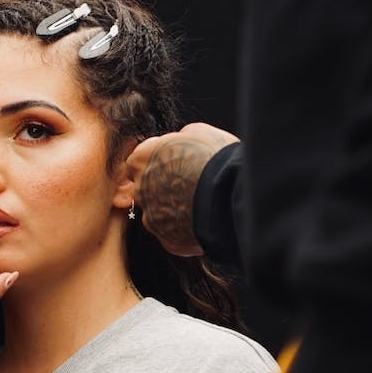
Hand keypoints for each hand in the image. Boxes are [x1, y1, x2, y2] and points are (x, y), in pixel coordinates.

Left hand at [130, 122, 237, 256]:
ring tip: (199, 202)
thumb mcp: (197, 132)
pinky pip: (173, 233)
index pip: (140, 160)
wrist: (231, 192)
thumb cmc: (215, 157)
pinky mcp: (167, 240)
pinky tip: (202, 219)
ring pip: (159, 213)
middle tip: (189, 183)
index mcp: (141, 159)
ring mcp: (152, 218)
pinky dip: (184, 228)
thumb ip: (179, 139)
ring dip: (174, 208)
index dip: (160, 161)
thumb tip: (180, 141)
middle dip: (164, 186)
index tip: (177, 162)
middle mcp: (140, 190)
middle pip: (147, 188)